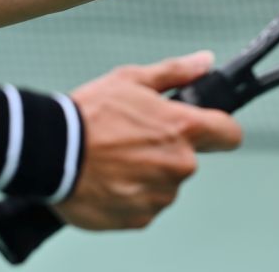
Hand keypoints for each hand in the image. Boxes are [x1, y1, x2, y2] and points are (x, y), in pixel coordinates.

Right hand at [54, 51, 240, 230]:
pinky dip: (129, 197)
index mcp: (183, 128)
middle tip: (132, 140)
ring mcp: (161, 194)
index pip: (229, 134)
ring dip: (147, 175)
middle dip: (166, 151)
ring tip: (114, 161)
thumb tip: (205, 61)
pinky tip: (108, 181)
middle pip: (187, 159)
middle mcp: (179, 164)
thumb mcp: (132, 80)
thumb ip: (176, 72)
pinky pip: (144, 206)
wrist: (49, 152)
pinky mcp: (140, 218)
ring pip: (164, 184)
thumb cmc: (89, 113)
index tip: (212, 131)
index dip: (221, 130)